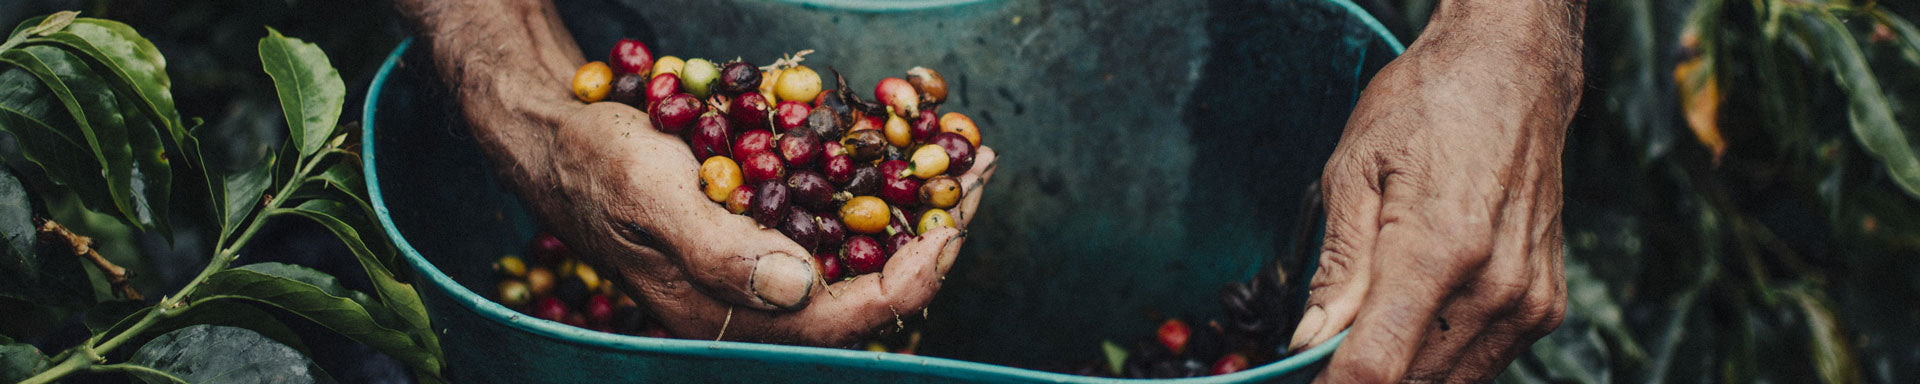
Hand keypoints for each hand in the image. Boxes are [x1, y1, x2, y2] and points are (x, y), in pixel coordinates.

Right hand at [396, 0, 996, 345]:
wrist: (555, 131)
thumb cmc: (597, 166)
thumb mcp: (653, 200)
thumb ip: (721, 252)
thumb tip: (799, 287)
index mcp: (731, 312)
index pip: (845, 318)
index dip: (909, 278)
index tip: (951, 228)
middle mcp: (755, 298)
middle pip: (868, 287)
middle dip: (933, 234)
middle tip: (979, 173)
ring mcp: (761, 262)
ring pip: (862, 251)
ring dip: (918, 205)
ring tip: (965, 159)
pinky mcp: (761, 226)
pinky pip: (837, 219)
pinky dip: (880, 185)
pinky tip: (905, 145)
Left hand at [1286, 0, 1584, 381]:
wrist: (1512, 76)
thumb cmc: (1427, 109)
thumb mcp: (1353, 171)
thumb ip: (1337, 267)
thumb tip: (1309, 340)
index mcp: (1439, 247)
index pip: (1378, 364)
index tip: (1304, 383)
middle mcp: (1495, 285)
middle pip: (1413, 380)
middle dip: (1360, 375)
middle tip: (1324, 349)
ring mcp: (1527, 300)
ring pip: (1448, 380)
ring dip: (1403, 369)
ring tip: (1367, 327)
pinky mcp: (1544, 306)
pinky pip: (1482, 362)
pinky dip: (1440, 356)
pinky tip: (1415, 318)